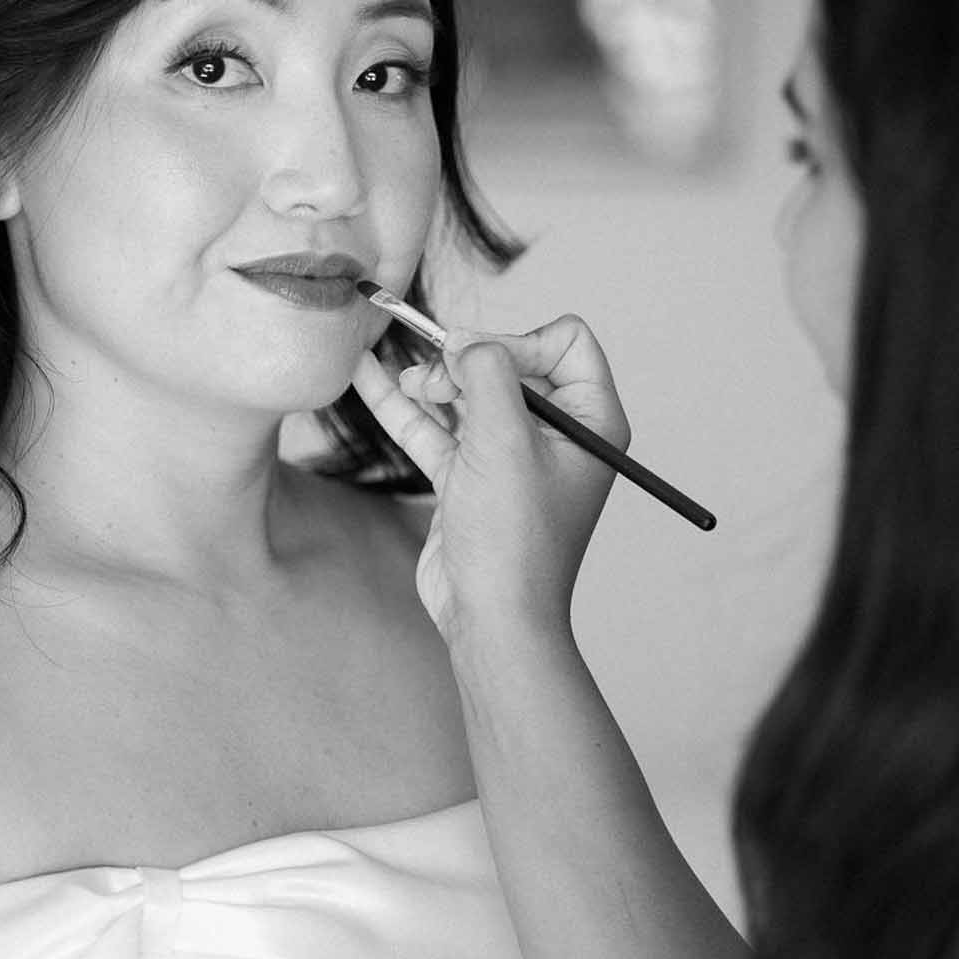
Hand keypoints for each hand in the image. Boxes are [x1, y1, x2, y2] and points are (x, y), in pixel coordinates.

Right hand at [350, 314, 628, 645]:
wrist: (491, 618)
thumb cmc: (516, 539)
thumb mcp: (505, 440)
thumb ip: (487, 372)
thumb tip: (463, 341)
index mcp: (591, 421)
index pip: (563, 342)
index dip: (517, 340)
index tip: (476, 362)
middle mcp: (555, 434)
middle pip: (508, 362)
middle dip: (465, 359)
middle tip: (433, 373)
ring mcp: (508, 455)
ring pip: (466, 393)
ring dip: (431, 379)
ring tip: (403, 377)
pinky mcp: (468, 477)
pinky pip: (435, 427)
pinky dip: (404, 404)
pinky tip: (367, 375)